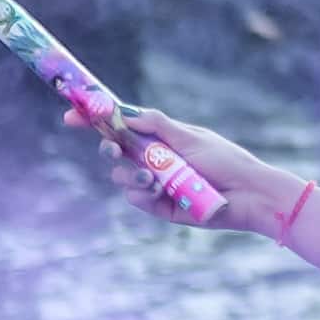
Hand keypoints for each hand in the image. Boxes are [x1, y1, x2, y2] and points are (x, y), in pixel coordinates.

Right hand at [105, 104, 307, 234]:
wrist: (247, 194)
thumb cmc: (225, 160)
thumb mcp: (190, 137)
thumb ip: (158, 125)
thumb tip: (127, 112)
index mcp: (161, 139)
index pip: (122, 128)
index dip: (96, 123)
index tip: (71, 117)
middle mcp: (154, 160)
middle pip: (115, 153)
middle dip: (108, 150)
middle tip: (114, 150)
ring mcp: (156, 184)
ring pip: (122, 178)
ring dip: (130, 176)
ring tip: (153, 178)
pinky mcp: (161, 206)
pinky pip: (136, 199)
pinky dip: (142, 194)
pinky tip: (158, 192)